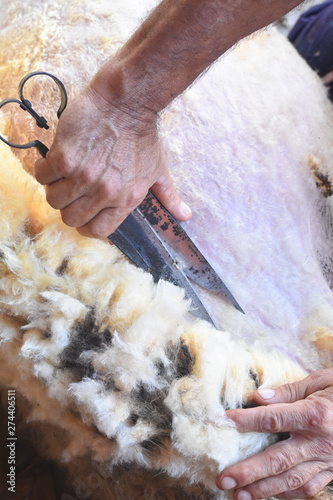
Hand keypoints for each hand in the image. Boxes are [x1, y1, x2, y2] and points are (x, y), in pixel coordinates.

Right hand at [34, 83, 190, 238]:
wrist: (127, 101)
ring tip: (65, 171)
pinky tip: (56, 158)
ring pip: (54, 199)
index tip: (82, 211)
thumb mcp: (159, 171)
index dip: (86, 224)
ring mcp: (83, 176)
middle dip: (69, 206)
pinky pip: (42, 176)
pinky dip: (45, 169)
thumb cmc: (143, 136)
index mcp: (126, 200)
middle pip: (71, 218)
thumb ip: (168, 197)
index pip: (96, 231)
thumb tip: (184, 216)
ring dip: (55, 187)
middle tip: (72, 187)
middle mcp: (105, 192)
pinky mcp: (64, 157)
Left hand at [216, 368, 332, 498]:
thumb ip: (289, 391)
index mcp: (315, 414)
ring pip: (291, 479)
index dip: (247, 420)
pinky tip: (271, 496)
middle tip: (223, 479)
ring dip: (264, 490)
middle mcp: (320, 442)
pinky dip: (290, 494)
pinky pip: (310, 487)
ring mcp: (328, 460)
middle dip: (249, 471)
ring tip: (239, 495)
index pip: (273, 418)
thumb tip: (259, 397)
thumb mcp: (322, 381)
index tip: (225, 421)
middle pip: (278, 459)